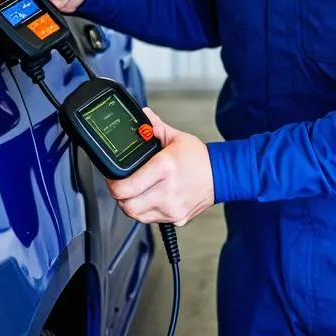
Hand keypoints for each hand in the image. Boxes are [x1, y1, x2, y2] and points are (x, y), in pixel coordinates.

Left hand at [105, 108, 215, 226]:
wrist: (222, 175)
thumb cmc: (199, 158)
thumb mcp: (175, 137)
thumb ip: (154, 126)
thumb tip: (142, 115)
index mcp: (164, 168)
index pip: (125, 187)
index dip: (112, 184)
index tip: (112, 178)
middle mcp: (167, 191)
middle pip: (127, 206)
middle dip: (119, 197)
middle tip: (122, 186)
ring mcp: (172, 208)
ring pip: (137, 216)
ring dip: (131, 205)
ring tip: (136, 192)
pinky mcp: (176, 219)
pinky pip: (151, 220)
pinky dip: (146, 211)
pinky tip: (150, 199)